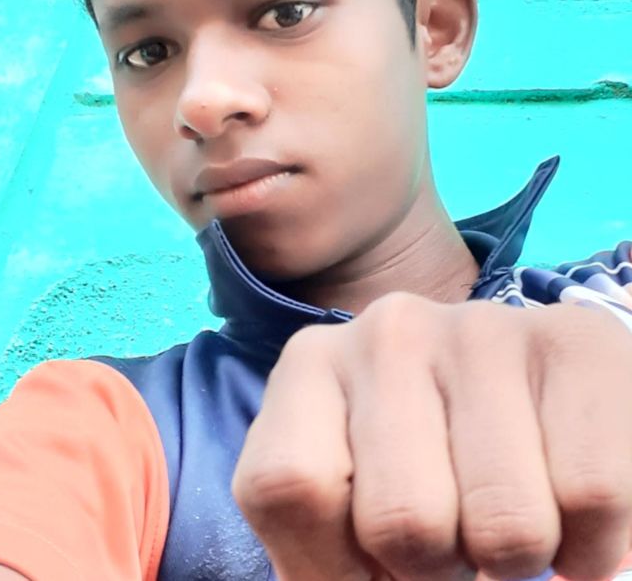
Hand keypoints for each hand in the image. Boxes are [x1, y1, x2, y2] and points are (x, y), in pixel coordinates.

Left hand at [233, 294, 631, 580]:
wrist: (526, 394)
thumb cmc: (419, 466)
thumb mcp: (346, 500)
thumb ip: (328, 551)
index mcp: (311, 366)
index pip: (291, 489)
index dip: (336, 564)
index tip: (372, 558)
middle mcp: (389, 330)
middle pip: (404, 523)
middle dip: (437, 565)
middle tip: (452, 527)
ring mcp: (481, 327)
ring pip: (507, 527)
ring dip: (513, 559)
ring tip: (504, 507)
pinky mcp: (573, 338)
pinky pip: (591, 499)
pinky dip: (587, 545)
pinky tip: (560, 498)